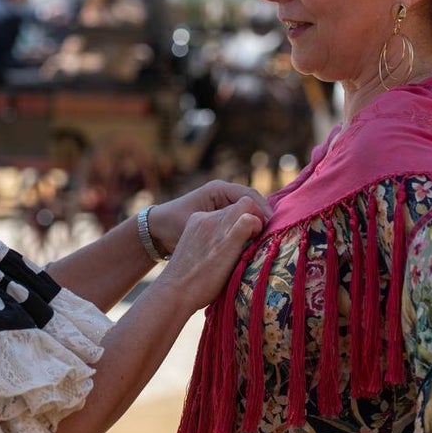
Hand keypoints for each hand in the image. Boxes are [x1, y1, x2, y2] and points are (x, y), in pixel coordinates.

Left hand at [147, 180, 270, 255]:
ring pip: (247, 212)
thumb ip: (226, 226)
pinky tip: (254, 242)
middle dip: (264, 217)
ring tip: (268, 239)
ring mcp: (221, 204)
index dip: (263, 211)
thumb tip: (253, 223)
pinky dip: (248, 228)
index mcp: (218, 189)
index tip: (273, 227)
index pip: (249, 196)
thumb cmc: (173, 226)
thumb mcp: (201, 226)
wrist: (155, 232)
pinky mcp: (219, 215)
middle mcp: (221, 193)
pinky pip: (239, 219)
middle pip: (252, 203)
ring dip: (257, 224)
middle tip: (276, 234)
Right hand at [154, 198, 265, 310]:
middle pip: (239, 203)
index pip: (226, 209)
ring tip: (256, 239)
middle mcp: (207, 218)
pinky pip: (250, 219)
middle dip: (252, 214)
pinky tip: (255, 241)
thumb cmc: (187, 282)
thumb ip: (209, 244)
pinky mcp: (228, 238)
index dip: (239, 219)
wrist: (174, 290)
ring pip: (247, 205)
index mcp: (197, 220)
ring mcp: (217, 226)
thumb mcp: (195, 252)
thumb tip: (227, 253)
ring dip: (257, 219)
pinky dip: (257, 227)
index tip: (246, 234)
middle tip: (256, 235)